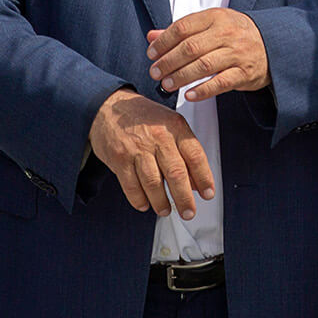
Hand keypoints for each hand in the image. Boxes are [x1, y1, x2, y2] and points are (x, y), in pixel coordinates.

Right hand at [90, 89, 215, 217]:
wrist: (109, 105)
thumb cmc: (144, 118)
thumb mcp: (170, 124)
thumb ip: (184, 151)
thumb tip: (196, 182)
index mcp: (175, 127)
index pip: (195, 156)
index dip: (204, 178)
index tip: (208, 194)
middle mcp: (157, 137)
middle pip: (176, 173)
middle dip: (184, 198)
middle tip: (189, 212)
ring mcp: (137, 148)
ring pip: (153, 183)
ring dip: (161, 202)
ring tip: (165, 210)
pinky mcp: (119, 158)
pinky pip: (131, 186)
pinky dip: (139, 200)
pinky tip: (144, 204)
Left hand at [147, 8, 269, 101]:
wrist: (271, 44)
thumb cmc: (235, 34)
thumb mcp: (210, 24)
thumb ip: (181, 31)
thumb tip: (151, 36)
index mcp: (216, 17)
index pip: (182, 27)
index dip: (163, 42)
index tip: (151, 54)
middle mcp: (227, 33)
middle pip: (190, 48)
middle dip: (168, 62)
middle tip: (155, 72)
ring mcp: (237, 53)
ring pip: (203, 66)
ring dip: (181, 77)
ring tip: (166, 85)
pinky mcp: (244, 73)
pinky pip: (220, 83)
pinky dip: (202, 90)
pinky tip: (188, 95)